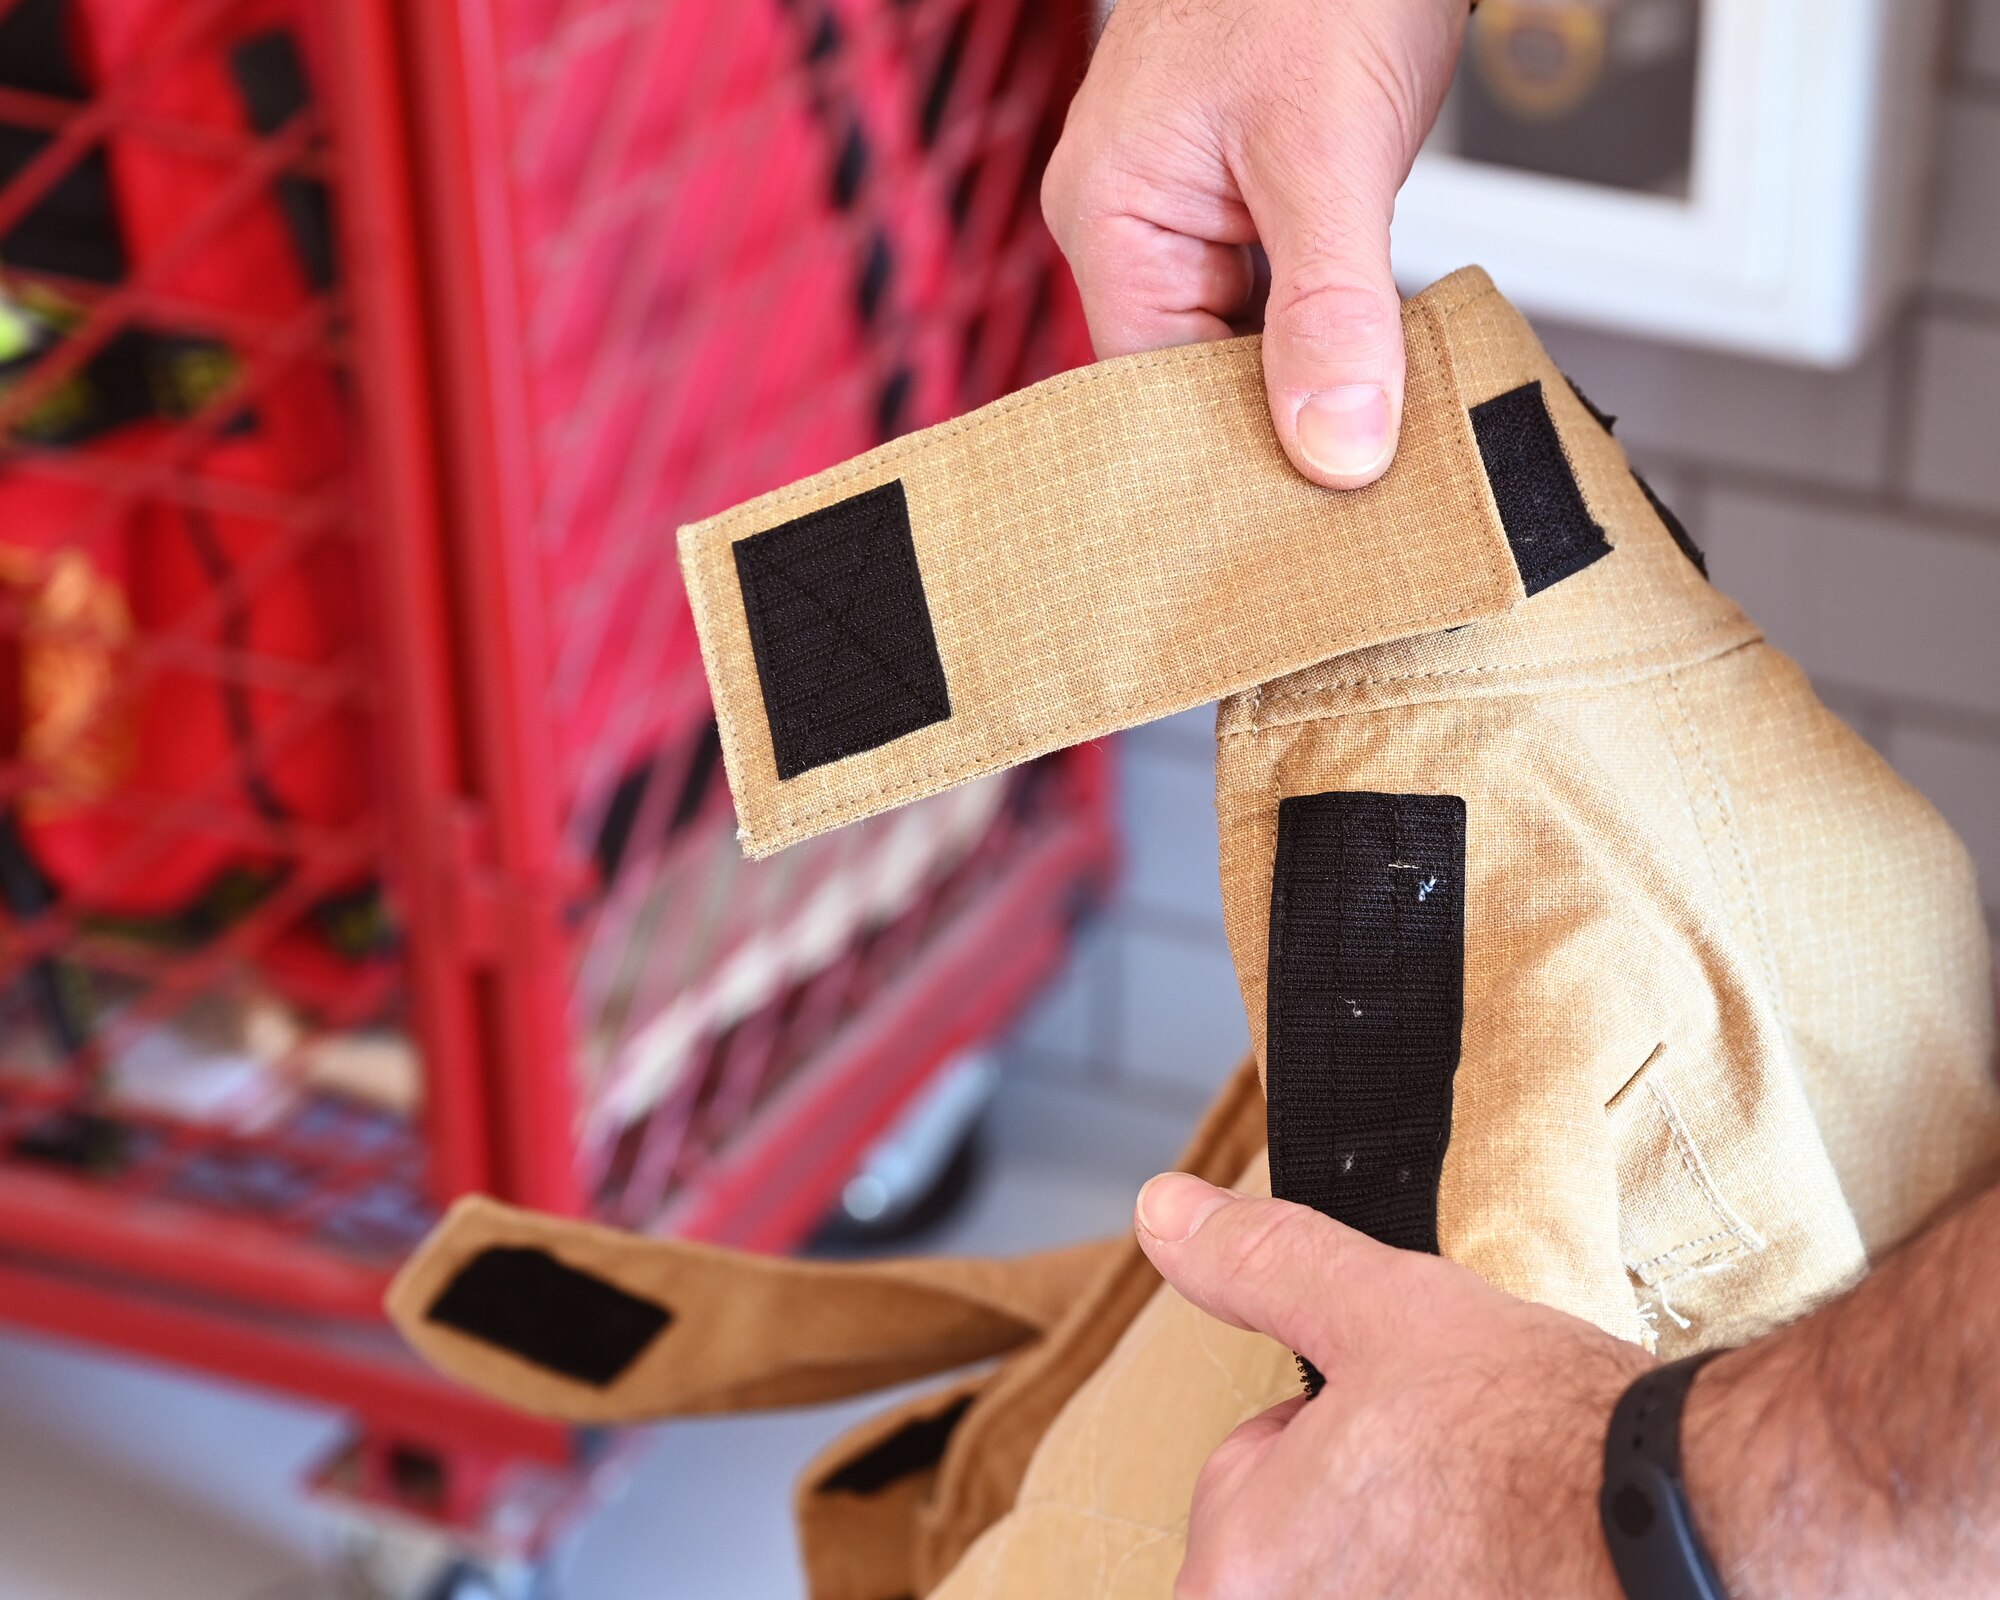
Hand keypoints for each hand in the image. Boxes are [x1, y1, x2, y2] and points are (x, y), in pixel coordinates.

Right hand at [1041, 0, 1469, 487]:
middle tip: (1354, 500)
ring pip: (1242, 349)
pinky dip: (1328, 338)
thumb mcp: (1330, 148)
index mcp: (1109, 215)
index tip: (1298, 522)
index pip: (1147, 393)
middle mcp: (1136, 222)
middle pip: (1190, 381)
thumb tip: (1334, 446)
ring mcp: (1191, 212)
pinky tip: (1375, 375)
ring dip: (1310, 384)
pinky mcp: (1249, 201)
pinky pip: (1277, 304)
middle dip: (1272, 431)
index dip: (1224, 462)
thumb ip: (1330, 305)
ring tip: (1371, 449)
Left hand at [1134, 1171, 1652, 1598]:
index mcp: (1236, 1576)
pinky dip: (1473, 1591)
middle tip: (1462, 1481)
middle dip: (1369, 1512)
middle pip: (1301, 1554)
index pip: (1242, 1477)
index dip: (1327, 1434)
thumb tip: (1164, 1212)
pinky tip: (1529, 1574)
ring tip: (1503, 1532)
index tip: (1407, 1433)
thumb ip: (1259, 1265)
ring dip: (1423, 1564)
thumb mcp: (1381, 1311)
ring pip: (1372, 1591)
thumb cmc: (1542, 1439)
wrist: (1696, 1535)